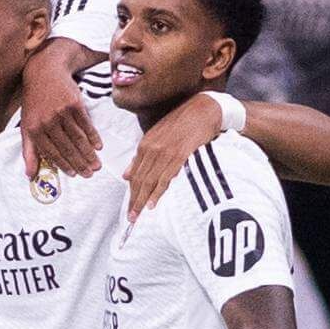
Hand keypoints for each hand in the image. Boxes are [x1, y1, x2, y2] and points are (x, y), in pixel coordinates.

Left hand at [21, 47, 103, 177]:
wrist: (44, 72)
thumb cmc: (34, 102)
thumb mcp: (26, 126)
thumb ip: (29, 151)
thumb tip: (29, 175)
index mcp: (34, 129)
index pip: (52, 152)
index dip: (64, 165)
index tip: (74, 174)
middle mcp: (47, 122)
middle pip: (67, 147)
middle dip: (80, 163)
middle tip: (90, 174)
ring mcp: (61, 113)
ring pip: (77, 138)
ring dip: (88, 153)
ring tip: (96, 164)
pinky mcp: (74, 104)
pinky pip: (86, 124)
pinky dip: (93, 136)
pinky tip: (98, 146)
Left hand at [125, 90, 227, 222]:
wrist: (204, 109)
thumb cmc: (182, 123)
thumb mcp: (157, 136)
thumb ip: (142, 156)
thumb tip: (126, 174)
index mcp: (145, 145)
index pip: (134, 174)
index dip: (130, 193)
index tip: (128, 207)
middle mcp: (152, 149)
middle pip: (139, 180)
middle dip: (133, 201)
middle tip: (130, 219)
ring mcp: (165, 152)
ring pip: (149, 181)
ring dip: (142, 200)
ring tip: (137, 216)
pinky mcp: (180, 155)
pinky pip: (165, 177)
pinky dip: (157, 192)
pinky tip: (152, 204)